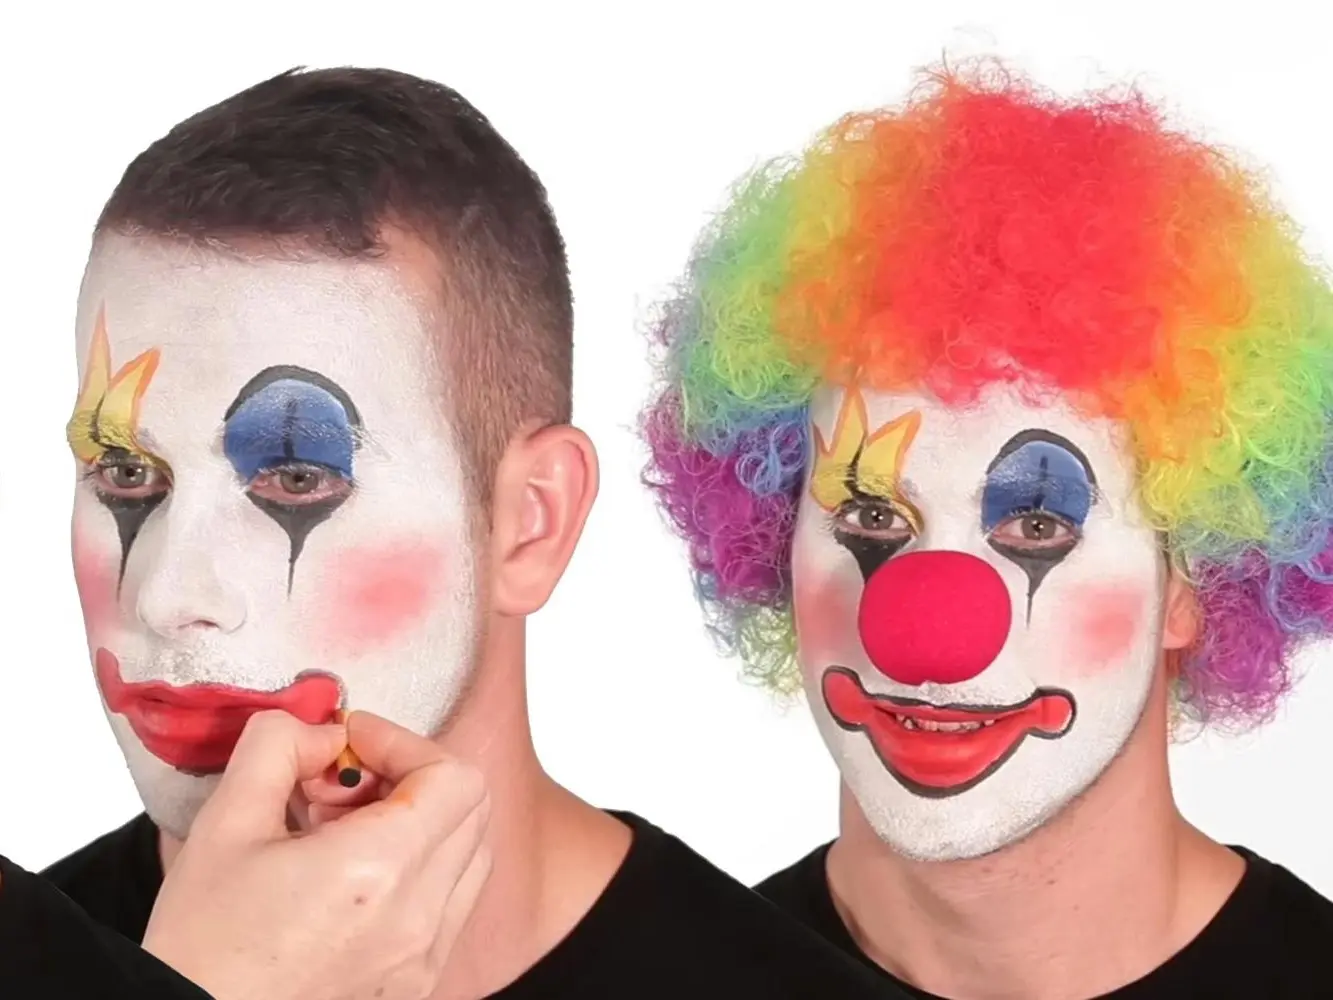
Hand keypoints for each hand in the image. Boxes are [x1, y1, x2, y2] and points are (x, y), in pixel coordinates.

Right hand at [143, 710, 490, 999]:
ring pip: (468, 854)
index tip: (351, 743)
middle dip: (411, 776)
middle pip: (471, 809)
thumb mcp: (224, 824)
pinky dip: (421, 869)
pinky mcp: (417, 982)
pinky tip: (351, 874)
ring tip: (342, 830)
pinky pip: (452, 902)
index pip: (455, 776)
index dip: (404, 743)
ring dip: (421, 822)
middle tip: (341, 783)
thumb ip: (278, 746)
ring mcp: (425, 955)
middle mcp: (420, 916)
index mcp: (380, 870)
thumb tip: (322, 730)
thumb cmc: (201, 946)